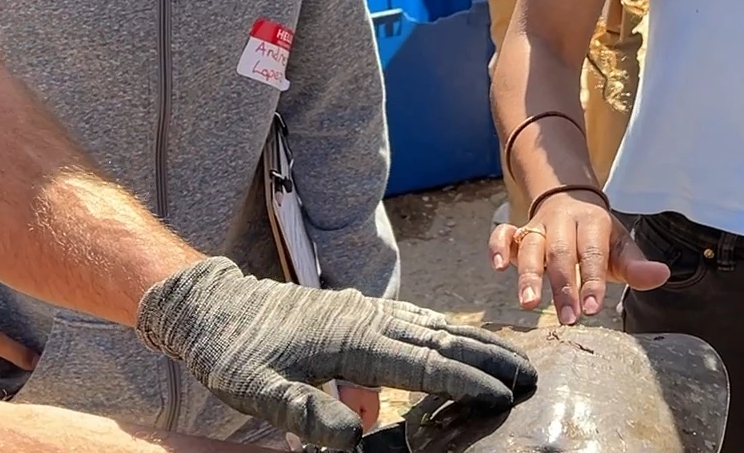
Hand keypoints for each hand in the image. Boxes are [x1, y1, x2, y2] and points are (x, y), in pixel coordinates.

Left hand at [135, 257, 535, 451]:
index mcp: (350, 342)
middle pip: (440, 341)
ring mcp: (364, 312)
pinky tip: (458, 342)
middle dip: (488, 360)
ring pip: (432, 328)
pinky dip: (445, 333)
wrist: (213, 307)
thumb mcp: (256, 390)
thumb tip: (353, 435)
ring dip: (475, 344)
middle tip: (530, 377)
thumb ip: (303, 412)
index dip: (463, 383)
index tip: (501, 397)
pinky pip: (412, 321)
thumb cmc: (233, 353)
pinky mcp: (357, 312)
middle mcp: (366, 320)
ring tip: (511, 361)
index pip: (420, 366)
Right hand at [487, 192, 669, 327]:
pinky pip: (503, 234)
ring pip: (530, 246)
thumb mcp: (620, 247)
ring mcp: (537, 226)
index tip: (592, 308)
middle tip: (568, 318)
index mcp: (593, 223)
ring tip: (528, 303)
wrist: (570, 201)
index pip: (593, 252)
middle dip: (563, 286)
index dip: (592, 280)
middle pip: (561, 253)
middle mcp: (563, 222)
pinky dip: (497, 247)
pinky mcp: (517, 232)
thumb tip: (662, 275)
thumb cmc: (597, 236)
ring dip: (527, 274)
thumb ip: (636, 266)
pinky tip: (497, 267)